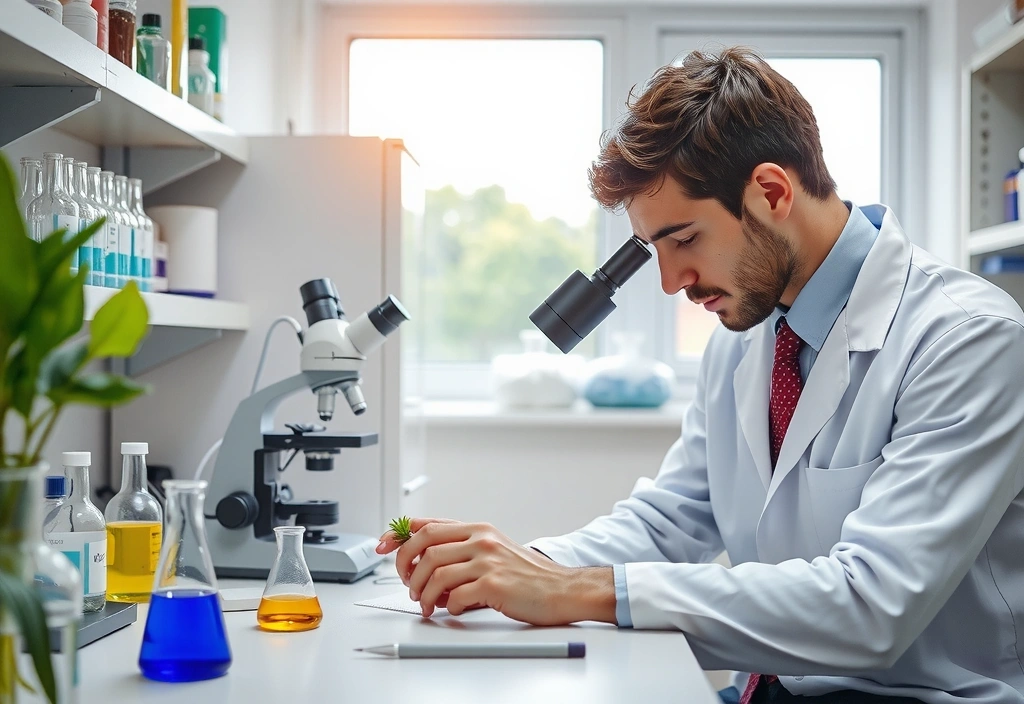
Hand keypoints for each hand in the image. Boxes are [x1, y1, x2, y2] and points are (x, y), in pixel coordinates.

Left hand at [376, 518, 614, 625]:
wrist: (561, 589)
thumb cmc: (528, 575)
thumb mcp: (494, 549)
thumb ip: (462, 550)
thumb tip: (423, 561)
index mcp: (477, 528)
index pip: (426, 523)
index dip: (398, 534)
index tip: (382, 545)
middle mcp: (480, 539)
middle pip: (423, 544)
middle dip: (404, 566)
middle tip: (406, 584)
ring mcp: (487, 560)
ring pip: (434, 572)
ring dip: (422, 592)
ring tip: (426, 604)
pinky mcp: (494, 584)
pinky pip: (454, 595)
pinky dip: (446, 606)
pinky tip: (451, 610)